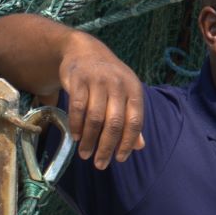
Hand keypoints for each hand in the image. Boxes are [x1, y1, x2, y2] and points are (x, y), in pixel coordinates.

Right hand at [59, 33, 144, 169]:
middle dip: (107, 147)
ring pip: (95, 118)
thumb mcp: (126, 93)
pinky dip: (76, 125)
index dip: (128, 143)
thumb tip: (139, 146)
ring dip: (90, 140)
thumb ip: (132, 119)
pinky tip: (76, 137)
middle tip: (100, 164)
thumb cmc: (109, 78)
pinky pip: (77, 108)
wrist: (84, 50)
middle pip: (114, 123)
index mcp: (134, 90)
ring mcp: (98, 81)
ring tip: (85, 154)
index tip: (120, 159)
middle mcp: (118, 85)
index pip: (134, 122)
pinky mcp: (78, 80)